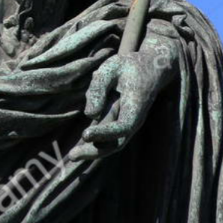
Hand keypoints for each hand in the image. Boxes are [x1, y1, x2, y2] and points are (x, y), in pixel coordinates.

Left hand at [69, 36, 178, 159]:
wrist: (150, 68)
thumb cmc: (129, 66)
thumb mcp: (112, 67)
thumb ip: (99, 88)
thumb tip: (89, 115)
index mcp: (136, 106)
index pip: (123, 126)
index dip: (105, 133)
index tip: (85, 134)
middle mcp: (134, 119)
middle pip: (117, 143)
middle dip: (95, 151)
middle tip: (72, 156)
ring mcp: (127, 123)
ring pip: (112, 144)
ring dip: (92, 152)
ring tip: (72, 156)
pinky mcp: (119, 122)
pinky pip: (108, 138)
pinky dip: (94, 144)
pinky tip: (78, 150)